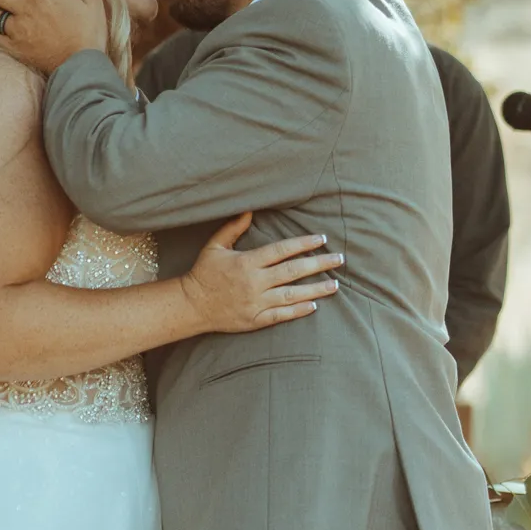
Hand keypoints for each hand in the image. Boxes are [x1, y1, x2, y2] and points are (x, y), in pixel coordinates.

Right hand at [180, 213, 342, 334]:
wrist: (191, 306)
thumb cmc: (203, 273)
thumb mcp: (215, 246)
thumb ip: (233, 228)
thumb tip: (249, 210)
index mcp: (247, 262)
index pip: (281, 250)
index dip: (303, 244)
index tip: (322, 240)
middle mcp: (254, 283)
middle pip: (293, 272)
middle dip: (319, 265)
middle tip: (339, 260)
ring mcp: (255, 303)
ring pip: (291, 295)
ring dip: (316, 289)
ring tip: (334, 284)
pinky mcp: (254, 320)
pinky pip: (281, 315)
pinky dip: (298, 311)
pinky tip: (314, 306)